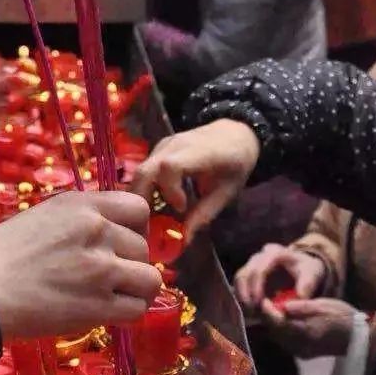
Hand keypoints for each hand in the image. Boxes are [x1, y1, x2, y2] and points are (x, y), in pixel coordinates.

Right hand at [0, 189, 161, 338]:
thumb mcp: (41, 218)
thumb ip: (79, 222)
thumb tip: (107, 235)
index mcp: (81, 205)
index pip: (138, 208)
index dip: (135, 228)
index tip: (121, 243)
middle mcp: (98, 231)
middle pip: (143, 247)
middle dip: (131, 263)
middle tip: (107, 278)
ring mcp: (101, 269)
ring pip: (150, 279)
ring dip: (136, 291)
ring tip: (114, 298)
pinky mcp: (99, 305)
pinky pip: (138, 309)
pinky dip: (127, 314)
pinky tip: (108, 314)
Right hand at [133, 120, 259, 238]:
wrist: (235, 133)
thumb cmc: (234, 164)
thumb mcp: (226, 192)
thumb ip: (204, 214)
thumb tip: (183, 240)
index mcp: (199, 153)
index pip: (170, 167)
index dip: (169, 190)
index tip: (181, 207)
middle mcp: (175, 145)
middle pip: (146, 170)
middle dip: (142, 200)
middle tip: (148, 225)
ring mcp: (164, 145)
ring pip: (140, 171)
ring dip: (140, 196)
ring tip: (149, 218)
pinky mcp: (158, 148)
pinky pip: (145, 169)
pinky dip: (144, 188)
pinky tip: (153, 204)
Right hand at [235, 244, 327, 310]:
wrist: (302, 266)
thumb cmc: (307, 269)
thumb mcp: (312, 274)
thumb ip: (307, 284)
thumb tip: (301, 296)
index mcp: (274, 253)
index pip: (259, 269)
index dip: (257, 287)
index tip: (261, 304)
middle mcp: (259, 256)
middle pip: (244, 274)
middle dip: (247, 295)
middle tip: (253, 312)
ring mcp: (252, 264)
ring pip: (239, 280)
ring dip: (243, 297)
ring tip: (251, 313)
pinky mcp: (249, 274)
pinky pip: (240, 285)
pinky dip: (243, 298)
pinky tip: (251, 310)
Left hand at [261, 297, 355, 356]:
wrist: (358, 339)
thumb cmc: (343, 318)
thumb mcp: (324, 306)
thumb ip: (303, 306)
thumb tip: (283, 305)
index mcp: (307, 333)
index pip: (280, 323)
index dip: (269, 311)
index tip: (264, 298)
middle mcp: (301, 346)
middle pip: (276, 332)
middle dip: (268, 317)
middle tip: (266, 301)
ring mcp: (301, 352)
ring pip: (278, 338)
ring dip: (273, 324)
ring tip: (271, 308)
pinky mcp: (303, 354)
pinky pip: (285, 342)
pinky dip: (280, 331)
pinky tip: (282, 320)